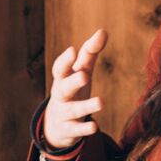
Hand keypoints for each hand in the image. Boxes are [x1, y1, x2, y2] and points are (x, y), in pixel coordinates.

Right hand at [42, 28, 107, 149]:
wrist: (56, 125)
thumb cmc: (72, 90)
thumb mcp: (80, 71)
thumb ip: (90, 53)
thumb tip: (103, 31)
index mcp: (63, 79)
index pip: (60, 68)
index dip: (65, 60)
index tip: (72, 50)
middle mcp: (61, 95)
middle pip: (64, 88)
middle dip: (73, 81)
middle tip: (84, 76)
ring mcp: (63, 113)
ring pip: (73, 110)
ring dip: (86, 106)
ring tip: (101, 102)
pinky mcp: (69, 129)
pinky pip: (76, 130)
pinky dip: (84, 129)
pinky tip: (94, 127)